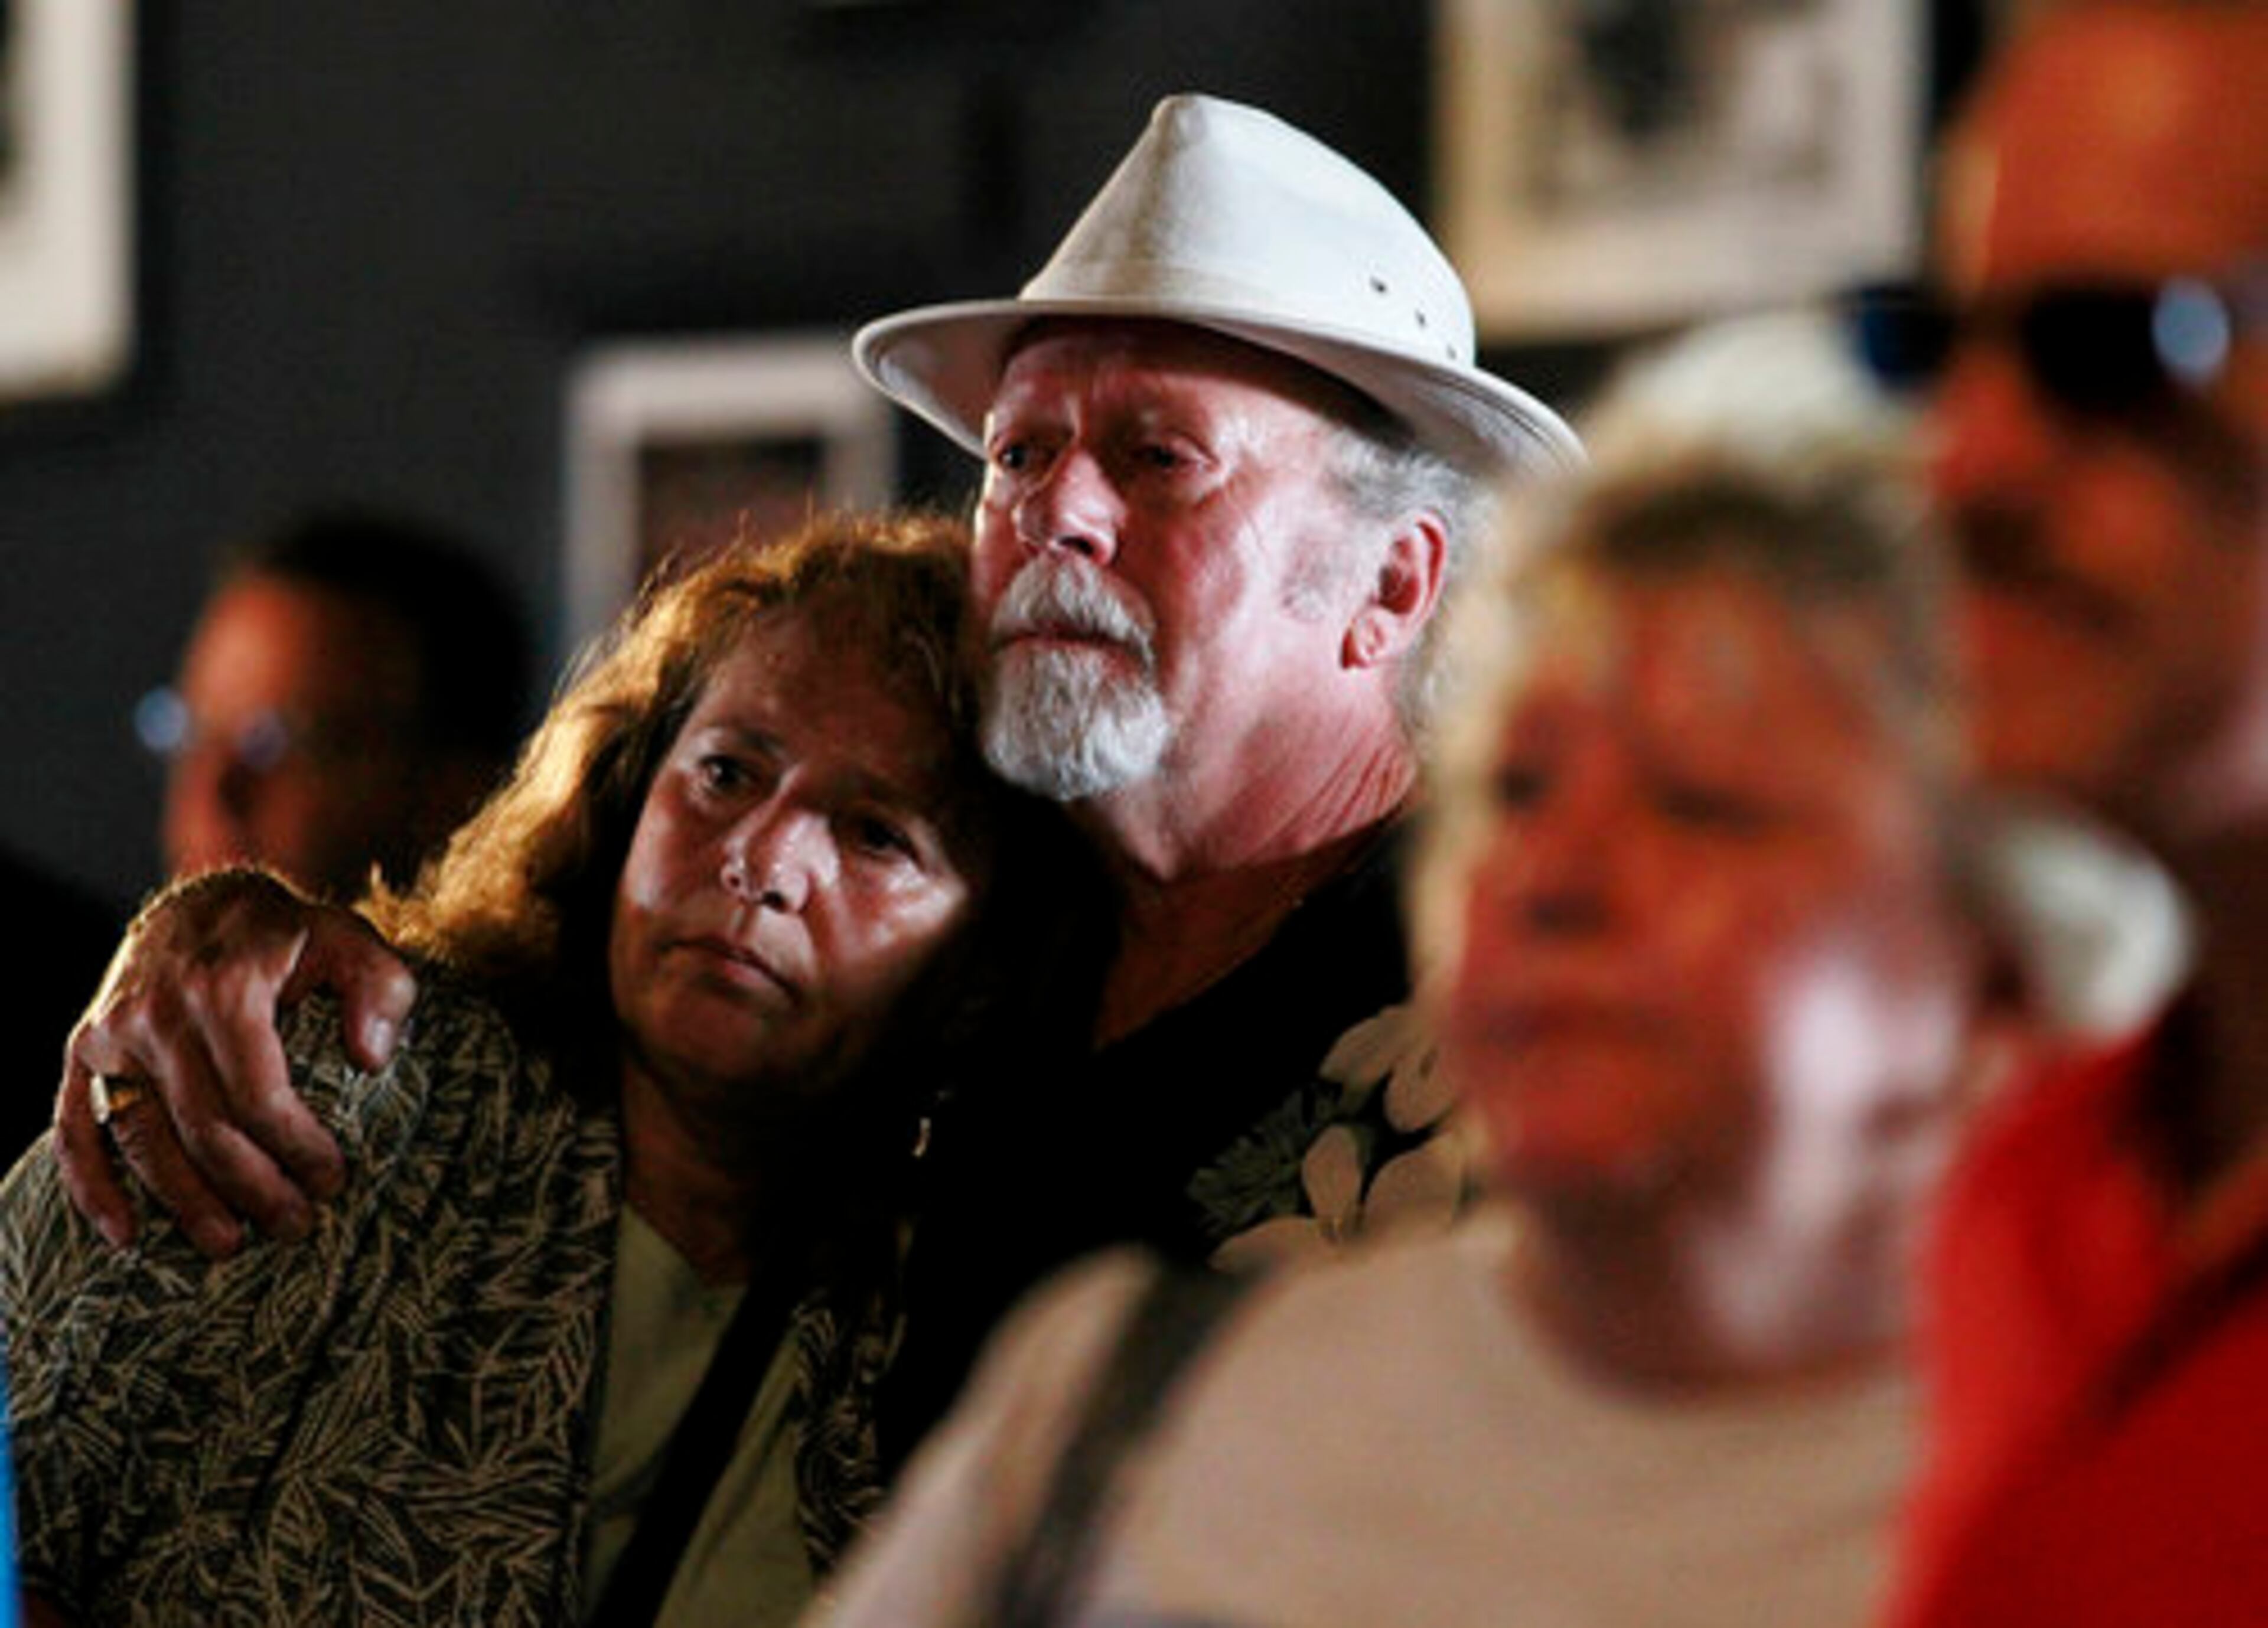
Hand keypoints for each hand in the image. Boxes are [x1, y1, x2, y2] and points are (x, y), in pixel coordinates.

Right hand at [55, 868, 417, 1255]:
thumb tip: (371, 1058)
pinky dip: (93, 1188)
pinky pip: (75, 1130)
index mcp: (223, 988)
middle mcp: (155, 1013)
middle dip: (253, 1188)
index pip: (257, 1096)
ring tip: (230, 1245)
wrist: (205, 904)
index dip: (296, 1148)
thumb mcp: (351, 940)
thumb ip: (380, 990)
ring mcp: (110, 1036)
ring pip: (141, 1140)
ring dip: (184, 1203)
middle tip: (295, 1225)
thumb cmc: (289, 935)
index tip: (332, 1180)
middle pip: (202, 1128)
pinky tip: (125, 1234)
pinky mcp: (82, 1052)